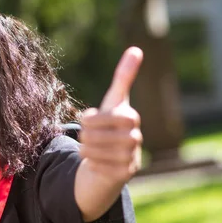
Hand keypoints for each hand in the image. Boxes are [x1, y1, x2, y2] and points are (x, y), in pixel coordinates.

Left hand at [79, 47, 143, 184]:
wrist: (114, 158)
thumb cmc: (112, 126)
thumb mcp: (113, 101)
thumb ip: (124, 77)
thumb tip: (137, 49)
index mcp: (131, 116)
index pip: (101, 115)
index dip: (89, 119)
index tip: (88, 120)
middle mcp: (136, 136)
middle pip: (93, 134)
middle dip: (85, 135)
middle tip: (89, 137)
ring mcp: (132, 156)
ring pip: (92, 150)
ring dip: (85, 149)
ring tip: (91, 148)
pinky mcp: (126, 173)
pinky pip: (96, 165)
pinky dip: (91, 162)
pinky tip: (98, 161)